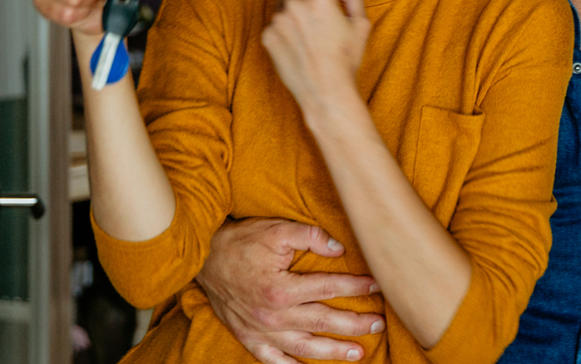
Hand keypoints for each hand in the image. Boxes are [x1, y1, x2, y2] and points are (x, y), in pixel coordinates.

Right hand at [197, 218, 384, 362]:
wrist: (202, 256)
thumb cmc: (241, 241)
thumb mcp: (276, 229)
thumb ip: (310, 236)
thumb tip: (339, 249)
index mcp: (282, 289)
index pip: (329, 289)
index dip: (357, 287)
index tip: (377, 285)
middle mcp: (273, 315)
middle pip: (323, 322)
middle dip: (354, 324)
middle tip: (378, 324)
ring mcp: (260, 330)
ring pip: (303, 347)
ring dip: (332, 352)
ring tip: (358, 353)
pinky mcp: (248, 336)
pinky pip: (272, 360)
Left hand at [261, 0, 369, 113]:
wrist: (325, 91)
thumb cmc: (346, 59)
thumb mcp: (362, 24)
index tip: (332, 4)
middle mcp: (296, 2)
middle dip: (312, 2)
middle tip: (322, 26)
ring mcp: (278, 19)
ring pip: (286, 5)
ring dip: (295, 13)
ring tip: (308, 36)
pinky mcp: (267, 35)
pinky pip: (276, 24)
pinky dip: (285, 31)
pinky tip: (298, 47)